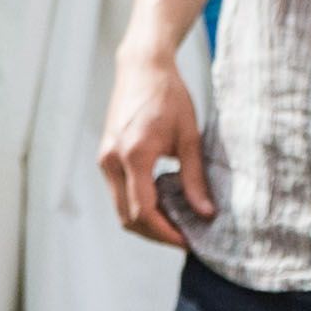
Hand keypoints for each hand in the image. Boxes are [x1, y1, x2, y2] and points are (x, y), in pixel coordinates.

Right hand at [97, 47, 210, 248]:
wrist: (142, 68)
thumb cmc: (169, 96)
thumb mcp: (189, 137)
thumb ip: (194, 178)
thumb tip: (206, 213)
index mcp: (134, 155)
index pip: (144, 211)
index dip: (165, 233)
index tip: (187, 241)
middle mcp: (112, 161)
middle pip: (128, 218)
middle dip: (155, 234)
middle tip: (183, 238)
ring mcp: (105, 160)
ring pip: (121, 210)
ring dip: (146, 223)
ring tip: (175, 224)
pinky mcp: (106, 158)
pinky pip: (119, 194)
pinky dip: (138, 206)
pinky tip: (162, 205)